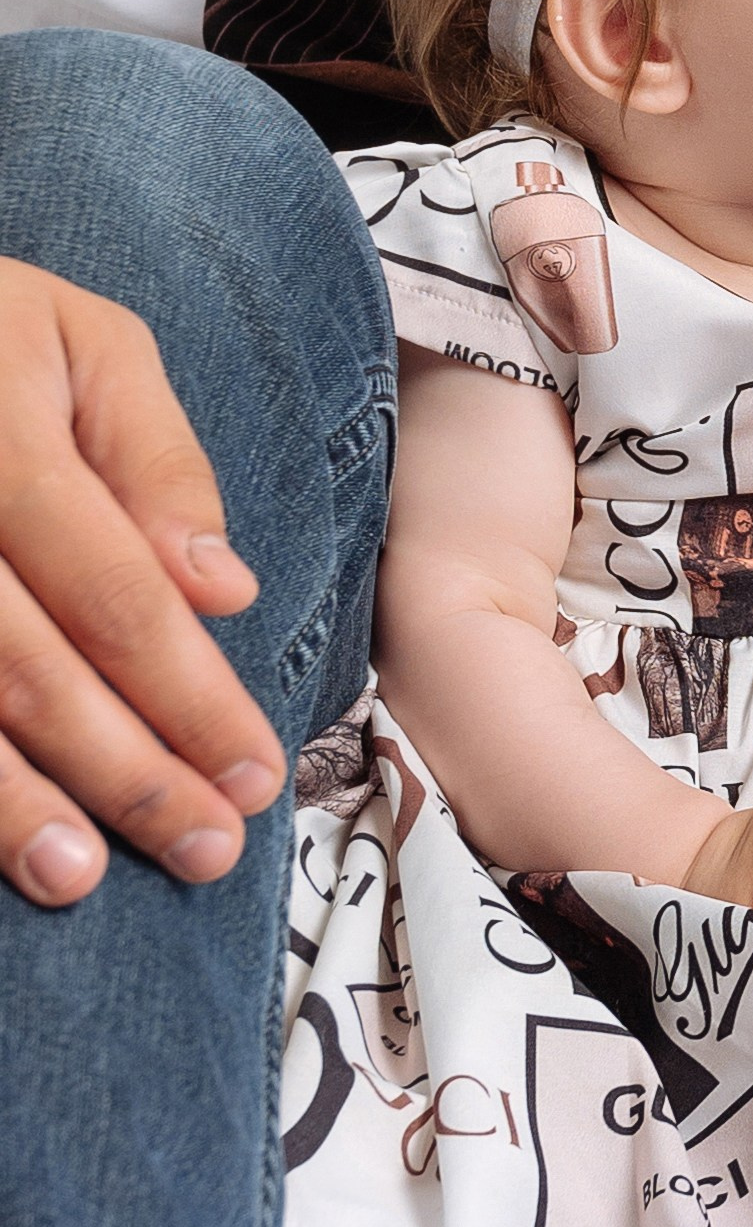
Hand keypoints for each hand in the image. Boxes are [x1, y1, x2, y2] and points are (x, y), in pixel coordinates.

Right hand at [0, 261, 287, 906]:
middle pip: (23, 663)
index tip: (254, 776)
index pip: (112, 589)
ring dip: (7, 806)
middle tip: (205, 851)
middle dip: (122, 771)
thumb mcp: (88, 346)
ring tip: (78, 880)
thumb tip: (224, 592)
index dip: (187, 693)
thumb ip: (159, 462)